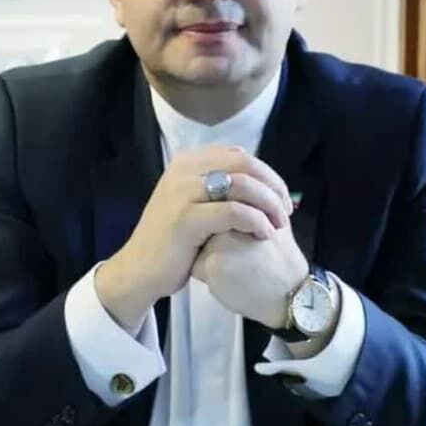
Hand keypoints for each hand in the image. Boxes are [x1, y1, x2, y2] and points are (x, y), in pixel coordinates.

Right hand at [96, 146, 292, 332]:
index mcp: (187, 162)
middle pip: (245, 165)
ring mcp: (183, 192)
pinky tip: (263, 234)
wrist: (139, 269)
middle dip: (273, 186)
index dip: (267, 174)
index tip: (281, 196)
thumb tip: (249, 167)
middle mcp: (183, 170)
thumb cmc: (172, 239)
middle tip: (287, 210)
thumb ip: (214, 182)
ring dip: (269, 204)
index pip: (240, 156)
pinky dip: (255, 221)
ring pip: (242, 185)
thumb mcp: (190, 201)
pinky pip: (233, 212)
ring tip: (279, 224)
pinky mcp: (186, 218)